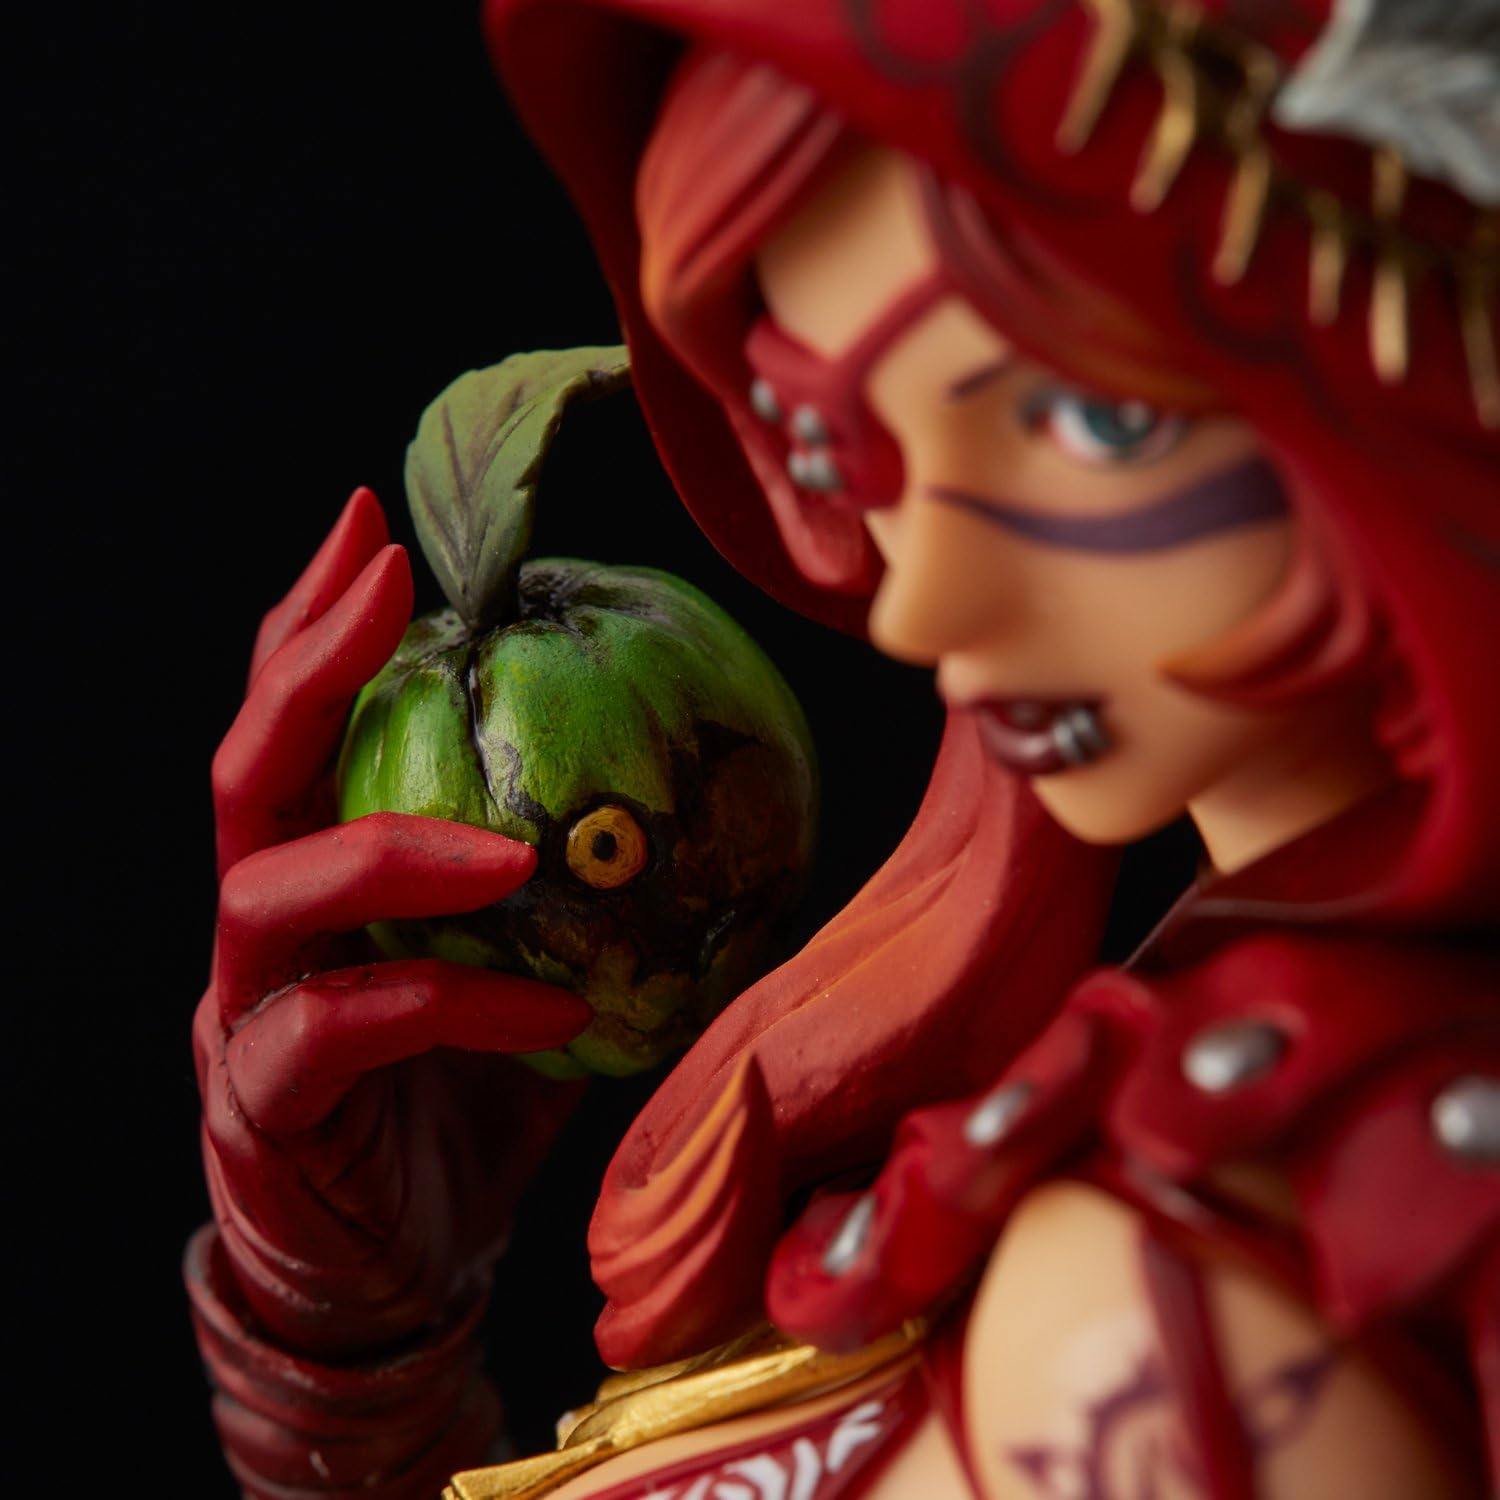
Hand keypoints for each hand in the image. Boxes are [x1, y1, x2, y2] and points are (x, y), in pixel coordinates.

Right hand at [194, 488, 590, 1357]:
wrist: (396, 1268)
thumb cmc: (461, 1105)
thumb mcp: (526, 973)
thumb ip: (569, 896)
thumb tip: (690, 813)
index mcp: (309, 876)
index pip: (294, 726)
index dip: (316, 623)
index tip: (369, 526)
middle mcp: (260, 930)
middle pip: (247, 774)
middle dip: (310, 664)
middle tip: (383, 574)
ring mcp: (245, 1018)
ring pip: (266, 892)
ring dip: (390, 846)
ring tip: (507, 846)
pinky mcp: (263, 1111)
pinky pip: (341, 1035)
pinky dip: (447, 1004)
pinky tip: (539, 1007)